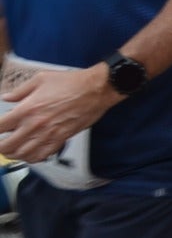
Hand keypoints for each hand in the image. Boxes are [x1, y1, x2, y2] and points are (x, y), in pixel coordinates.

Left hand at [0, 64, 115, 163]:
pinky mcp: (61, 140)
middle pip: (7, 146)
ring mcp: (48, 135)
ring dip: (14, 154)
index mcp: (27, 109)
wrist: (96, 90)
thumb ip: (20, 90)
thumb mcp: (41, 78)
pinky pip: (42, 156)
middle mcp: (35, 125)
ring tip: (12, 150)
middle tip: (1, 143)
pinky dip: (32, 158)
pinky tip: (29, 154)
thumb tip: (7, 97)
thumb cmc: (71, 82)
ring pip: (23, 155)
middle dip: (1, 147)